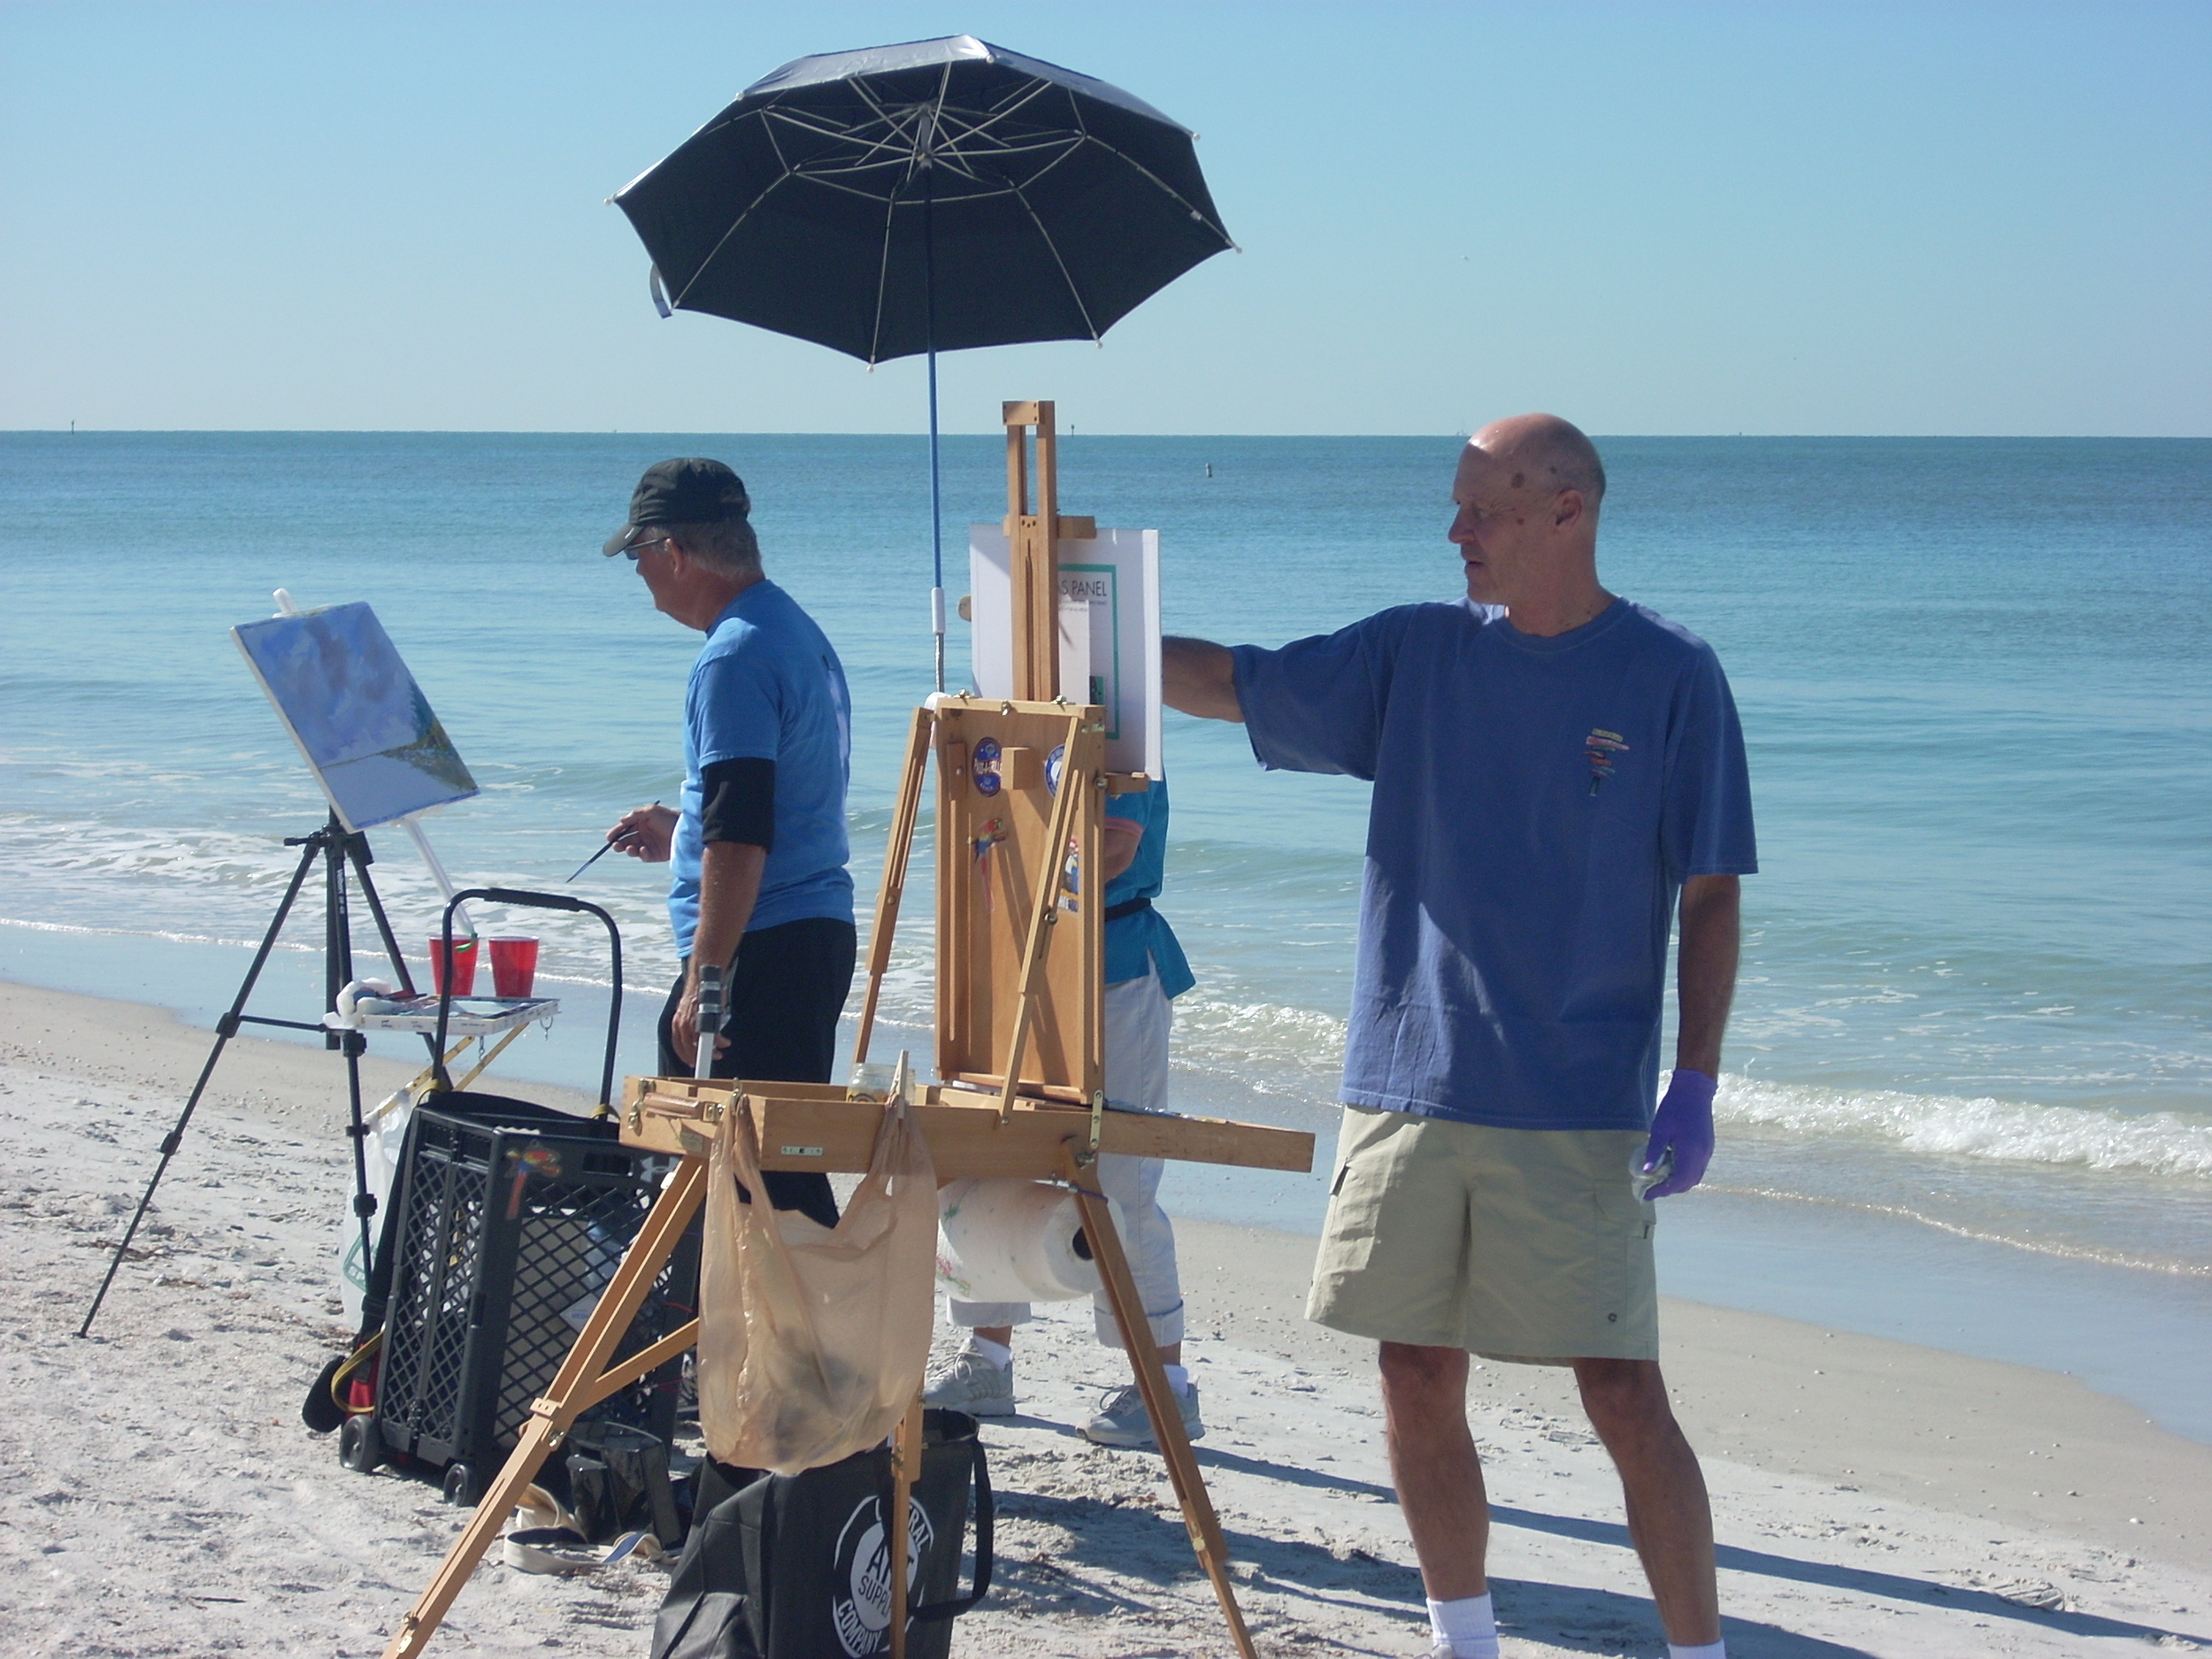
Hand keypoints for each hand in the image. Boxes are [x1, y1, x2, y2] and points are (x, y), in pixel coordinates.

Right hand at [607, 803, 676, 862]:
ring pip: (632, 849)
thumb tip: (621, 820)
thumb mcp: (652, 811)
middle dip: (619, 843)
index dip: (616, 832)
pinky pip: (644, 856)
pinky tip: (644, 849)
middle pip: (626, 840)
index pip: (625, 828)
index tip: (609, 837)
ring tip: (629, 848)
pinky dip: (641, 854)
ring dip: (628, 849)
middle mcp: (644, 834)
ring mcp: (649, 845)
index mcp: (641, 823)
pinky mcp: (655, 855)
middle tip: (615, 845)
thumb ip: (636, 814)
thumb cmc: (669, 818)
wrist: (686, 831)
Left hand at [671, 976, 728, 1069]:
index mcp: (677, 1024)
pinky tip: (724, 1042)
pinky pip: (712, 1036)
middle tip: (710, 1058)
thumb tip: (699, 1038)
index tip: (692, 1062)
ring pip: (700, 1045)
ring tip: (720, 1051)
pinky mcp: (704, 1020)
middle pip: (689, 1049)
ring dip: (712, 1051)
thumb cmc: (699, 996)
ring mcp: (693, 1023)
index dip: (686, 1056)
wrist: (703, 979)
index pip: (678, 1046)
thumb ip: (691, 1026)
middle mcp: (682, 1025)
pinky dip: (719, 1041)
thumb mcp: (689, 1013)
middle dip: (700, 1057)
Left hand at [1640, 1068, 1716, 1198]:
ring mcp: (1707, 1151)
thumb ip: (1654, 1151)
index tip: (1648, 1194)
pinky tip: (1672, 1167)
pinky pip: (1698, 1168)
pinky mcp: (1708, 1146)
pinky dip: (1685, 1173)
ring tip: (1660, 1180)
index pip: (1678, 1182)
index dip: (1663, 1191)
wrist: (1695, 1091)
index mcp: (1691, 1152)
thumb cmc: (1674, 1108)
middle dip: (1670, 1189)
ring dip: (1679, 1182)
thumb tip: (1647, 1172)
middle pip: (1688, 1183)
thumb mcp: (1659, 1129)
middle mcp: (1702, 1155)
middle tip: (1652, 1189)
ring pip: (1695, 1177)